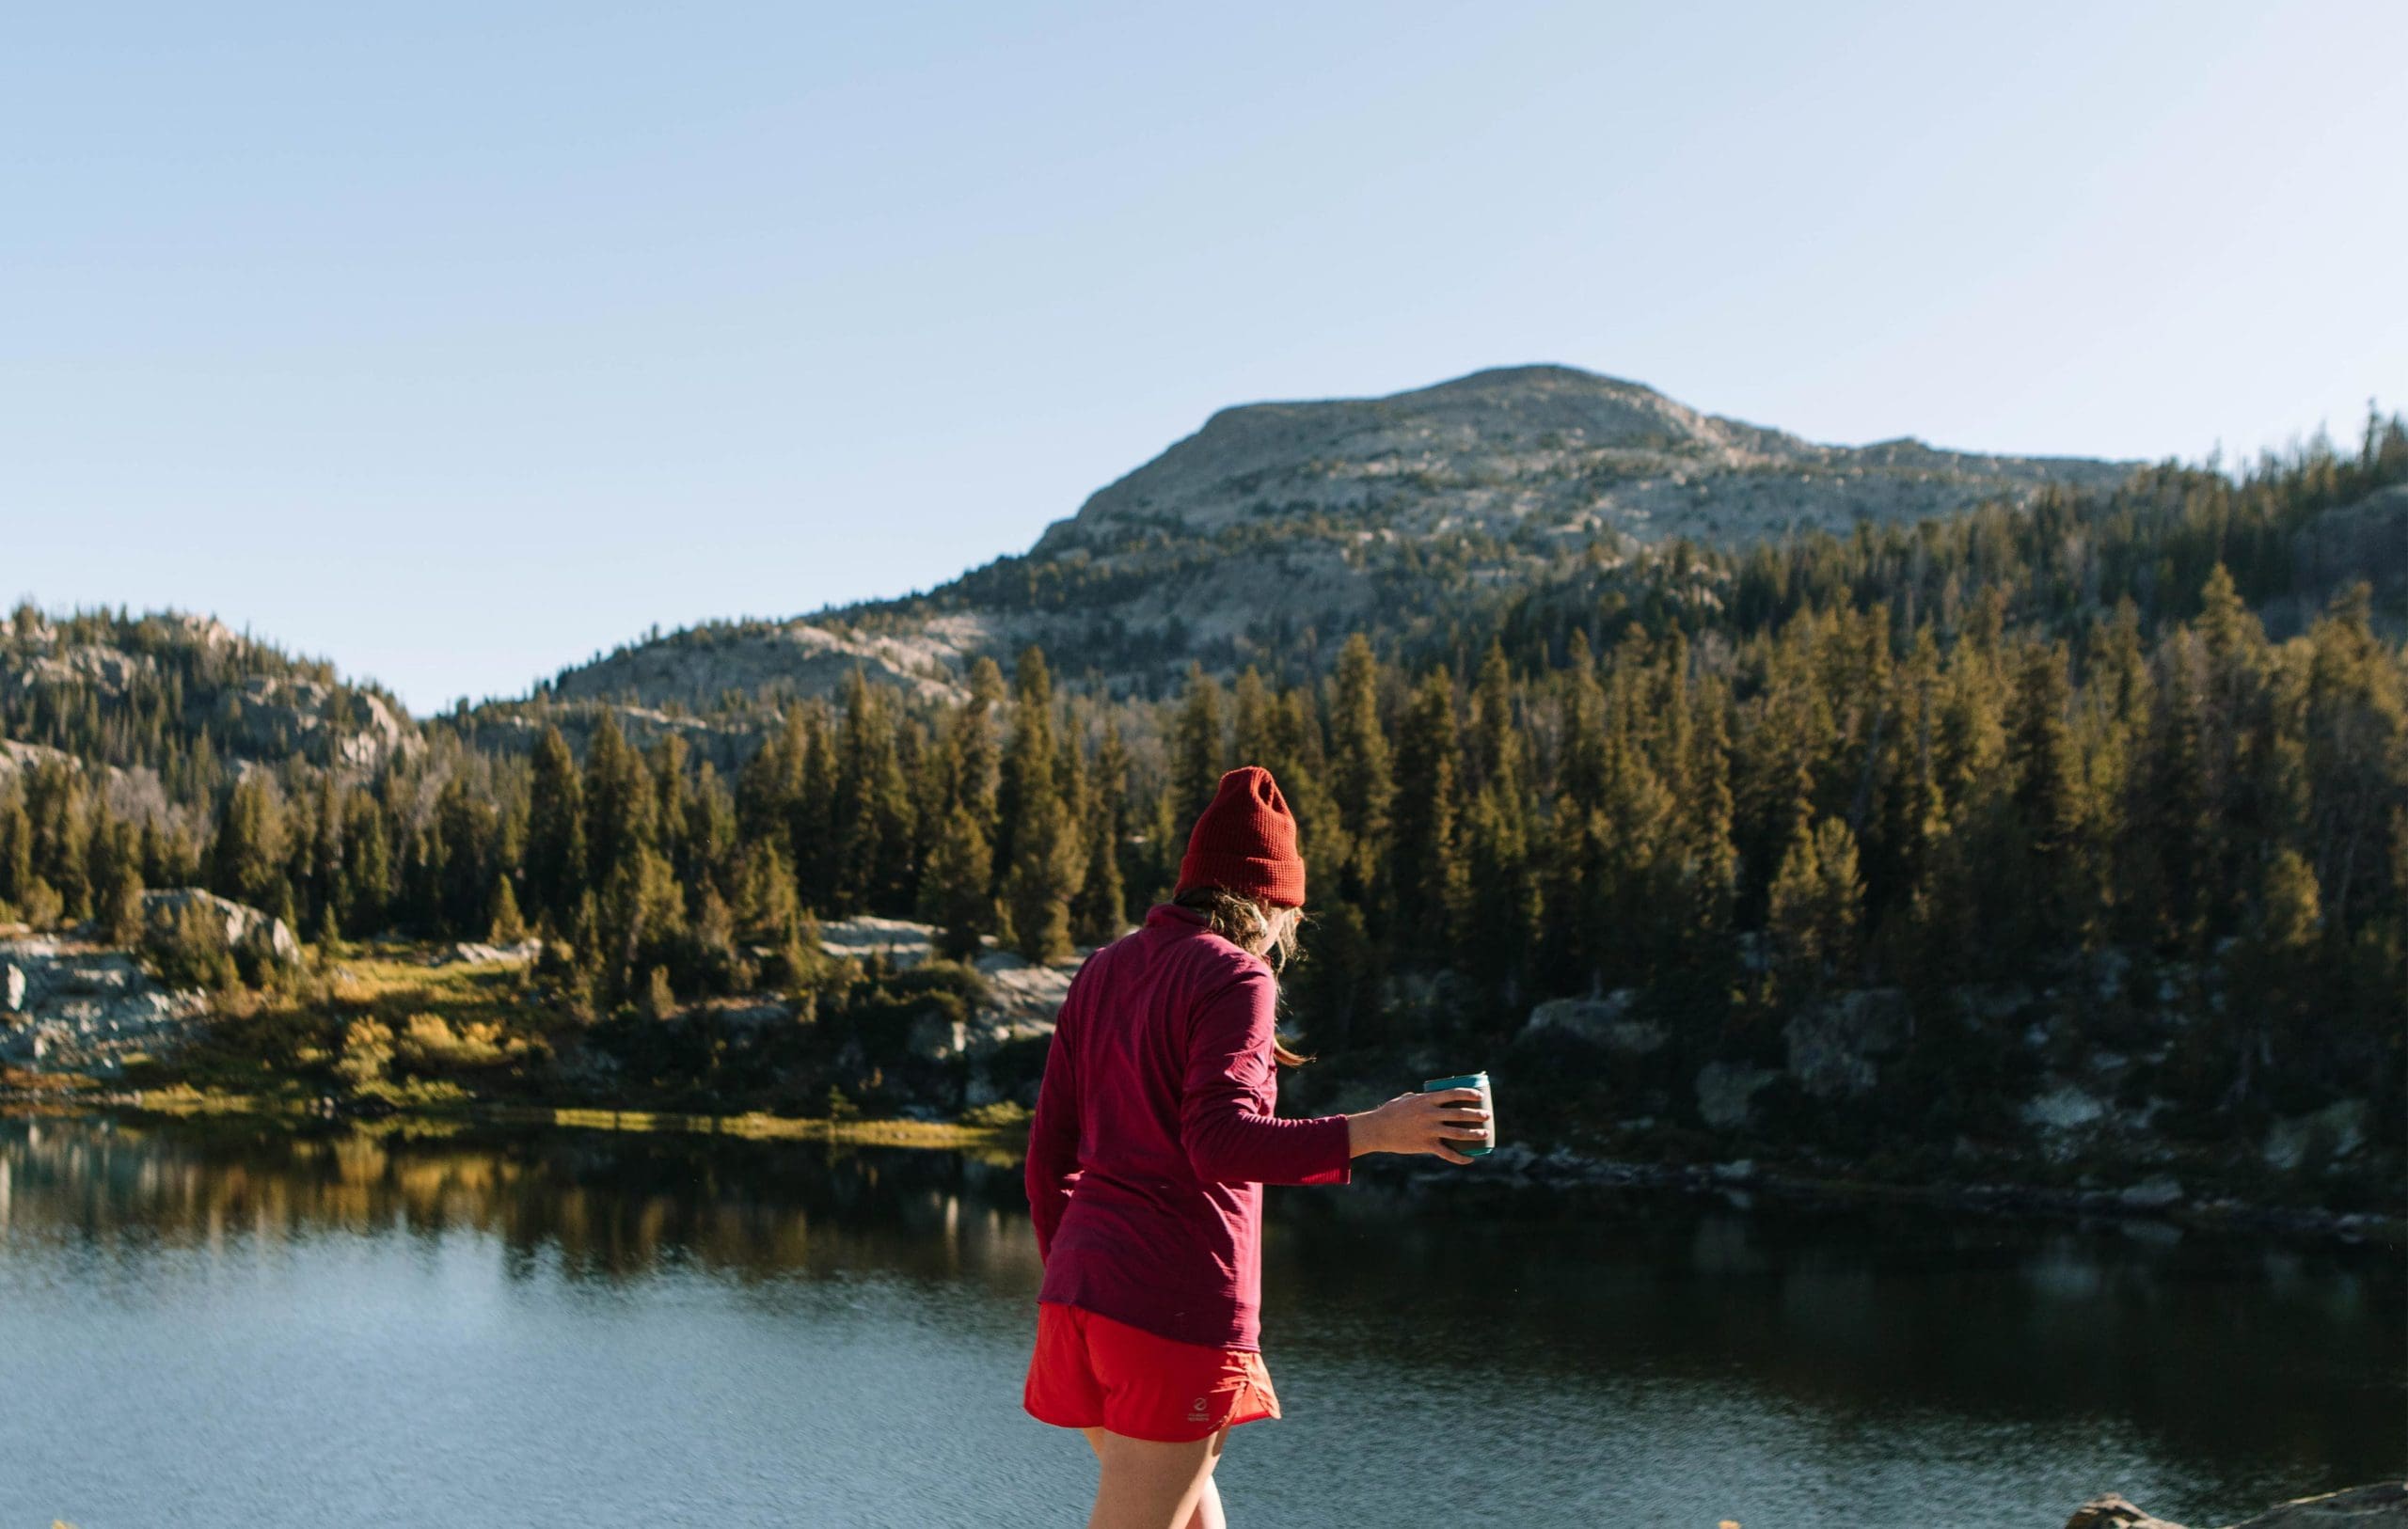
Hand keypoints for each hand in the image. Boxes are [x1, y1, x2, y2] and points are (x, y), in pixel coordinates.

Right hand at [1347, 1088, 1489, 1163]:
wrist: (1377, 1130)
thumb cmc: (1390, 1112)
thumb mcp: (1405, 1100)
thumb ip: (1419, 1098)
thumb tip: (1429, 1097)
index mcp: (1426, 1100)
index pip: (1453, 1093)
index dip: (1469, 1094)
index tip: (1480, 1096)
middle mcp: (1430, 1114)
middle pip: (1459, 1114)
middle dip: (1476, 1115)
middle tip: (1487, 1116)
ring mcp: (1429, 1130)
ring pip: (1457, 1133)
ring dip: (1474, 1134)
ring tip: (1484, 1134)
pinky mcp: (1426, 1145)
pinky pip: (1447, 1153)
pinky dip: (1460, 1157)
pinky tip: (1470, 1158)